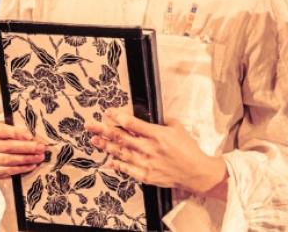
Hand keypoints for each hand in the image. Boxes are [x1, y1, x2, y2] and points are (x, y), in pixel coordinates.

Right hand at [0, 121, 49, 178]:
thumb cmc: (2, 135)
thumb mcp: (7, 127)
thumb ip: (19, 130)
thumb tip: (36, 137)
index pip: (4, 131)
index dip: (18, 134)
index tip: (30, 136)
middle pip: (8, 147)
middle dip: (27, 148)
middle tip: (41, 148)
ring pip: (9, 160)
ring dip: (27, 159)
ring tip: (40, 157)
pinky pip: (8, 171)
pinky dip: (22, 168)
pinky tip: (32, 165)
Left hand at [85, 110, 227, 198]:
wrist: (195, 172)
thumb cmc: (188, 149)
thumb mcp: (178, 128)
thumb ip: (163, 121)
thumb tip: (149, 115)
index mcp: (158, 135)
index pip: (133, 124)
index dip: (118, 117)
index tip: (108, 112)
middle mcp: (150, 149)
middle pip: (122, 138)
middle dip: (104, 130)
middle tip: (91, 125)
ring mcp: (147, 163)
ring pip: (121, 153)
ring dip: (106, 146)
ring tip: (95, 140)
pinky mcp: (146, 176)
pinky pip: (128, 170)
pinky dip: (117, 165)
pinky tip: (109, 161)